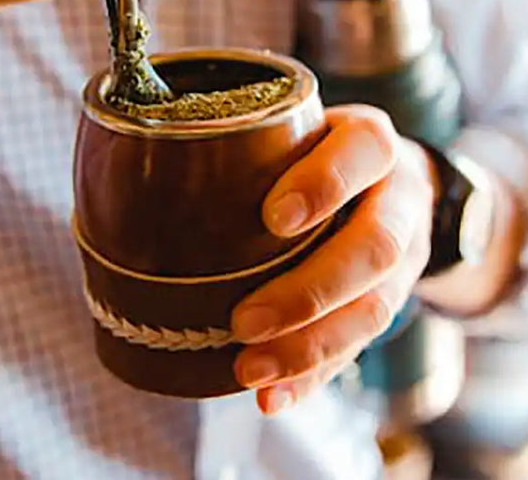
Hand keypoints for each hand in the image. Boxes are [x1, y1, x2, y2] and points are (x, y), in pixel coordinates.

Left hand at [230, 106, 436, 413]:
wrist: (388, 184)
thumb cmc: (311, 152)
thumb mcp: (293, 129)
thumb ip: (242, 146)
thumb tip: (124, 182)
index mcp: (371, 144)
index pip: (364, 150)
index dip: (325, 184)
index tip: (273, 218)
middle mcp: (397, 199)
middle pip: (376, 249)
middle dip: (309, 291)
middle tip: (243, 321)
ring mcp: (403, 259)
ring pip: (375, 309)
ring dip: (310, 347)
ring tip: (250, 370)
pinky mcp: (389, 304)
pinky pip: (359, 349)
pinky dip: (313, 377)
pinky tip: (273, 398)